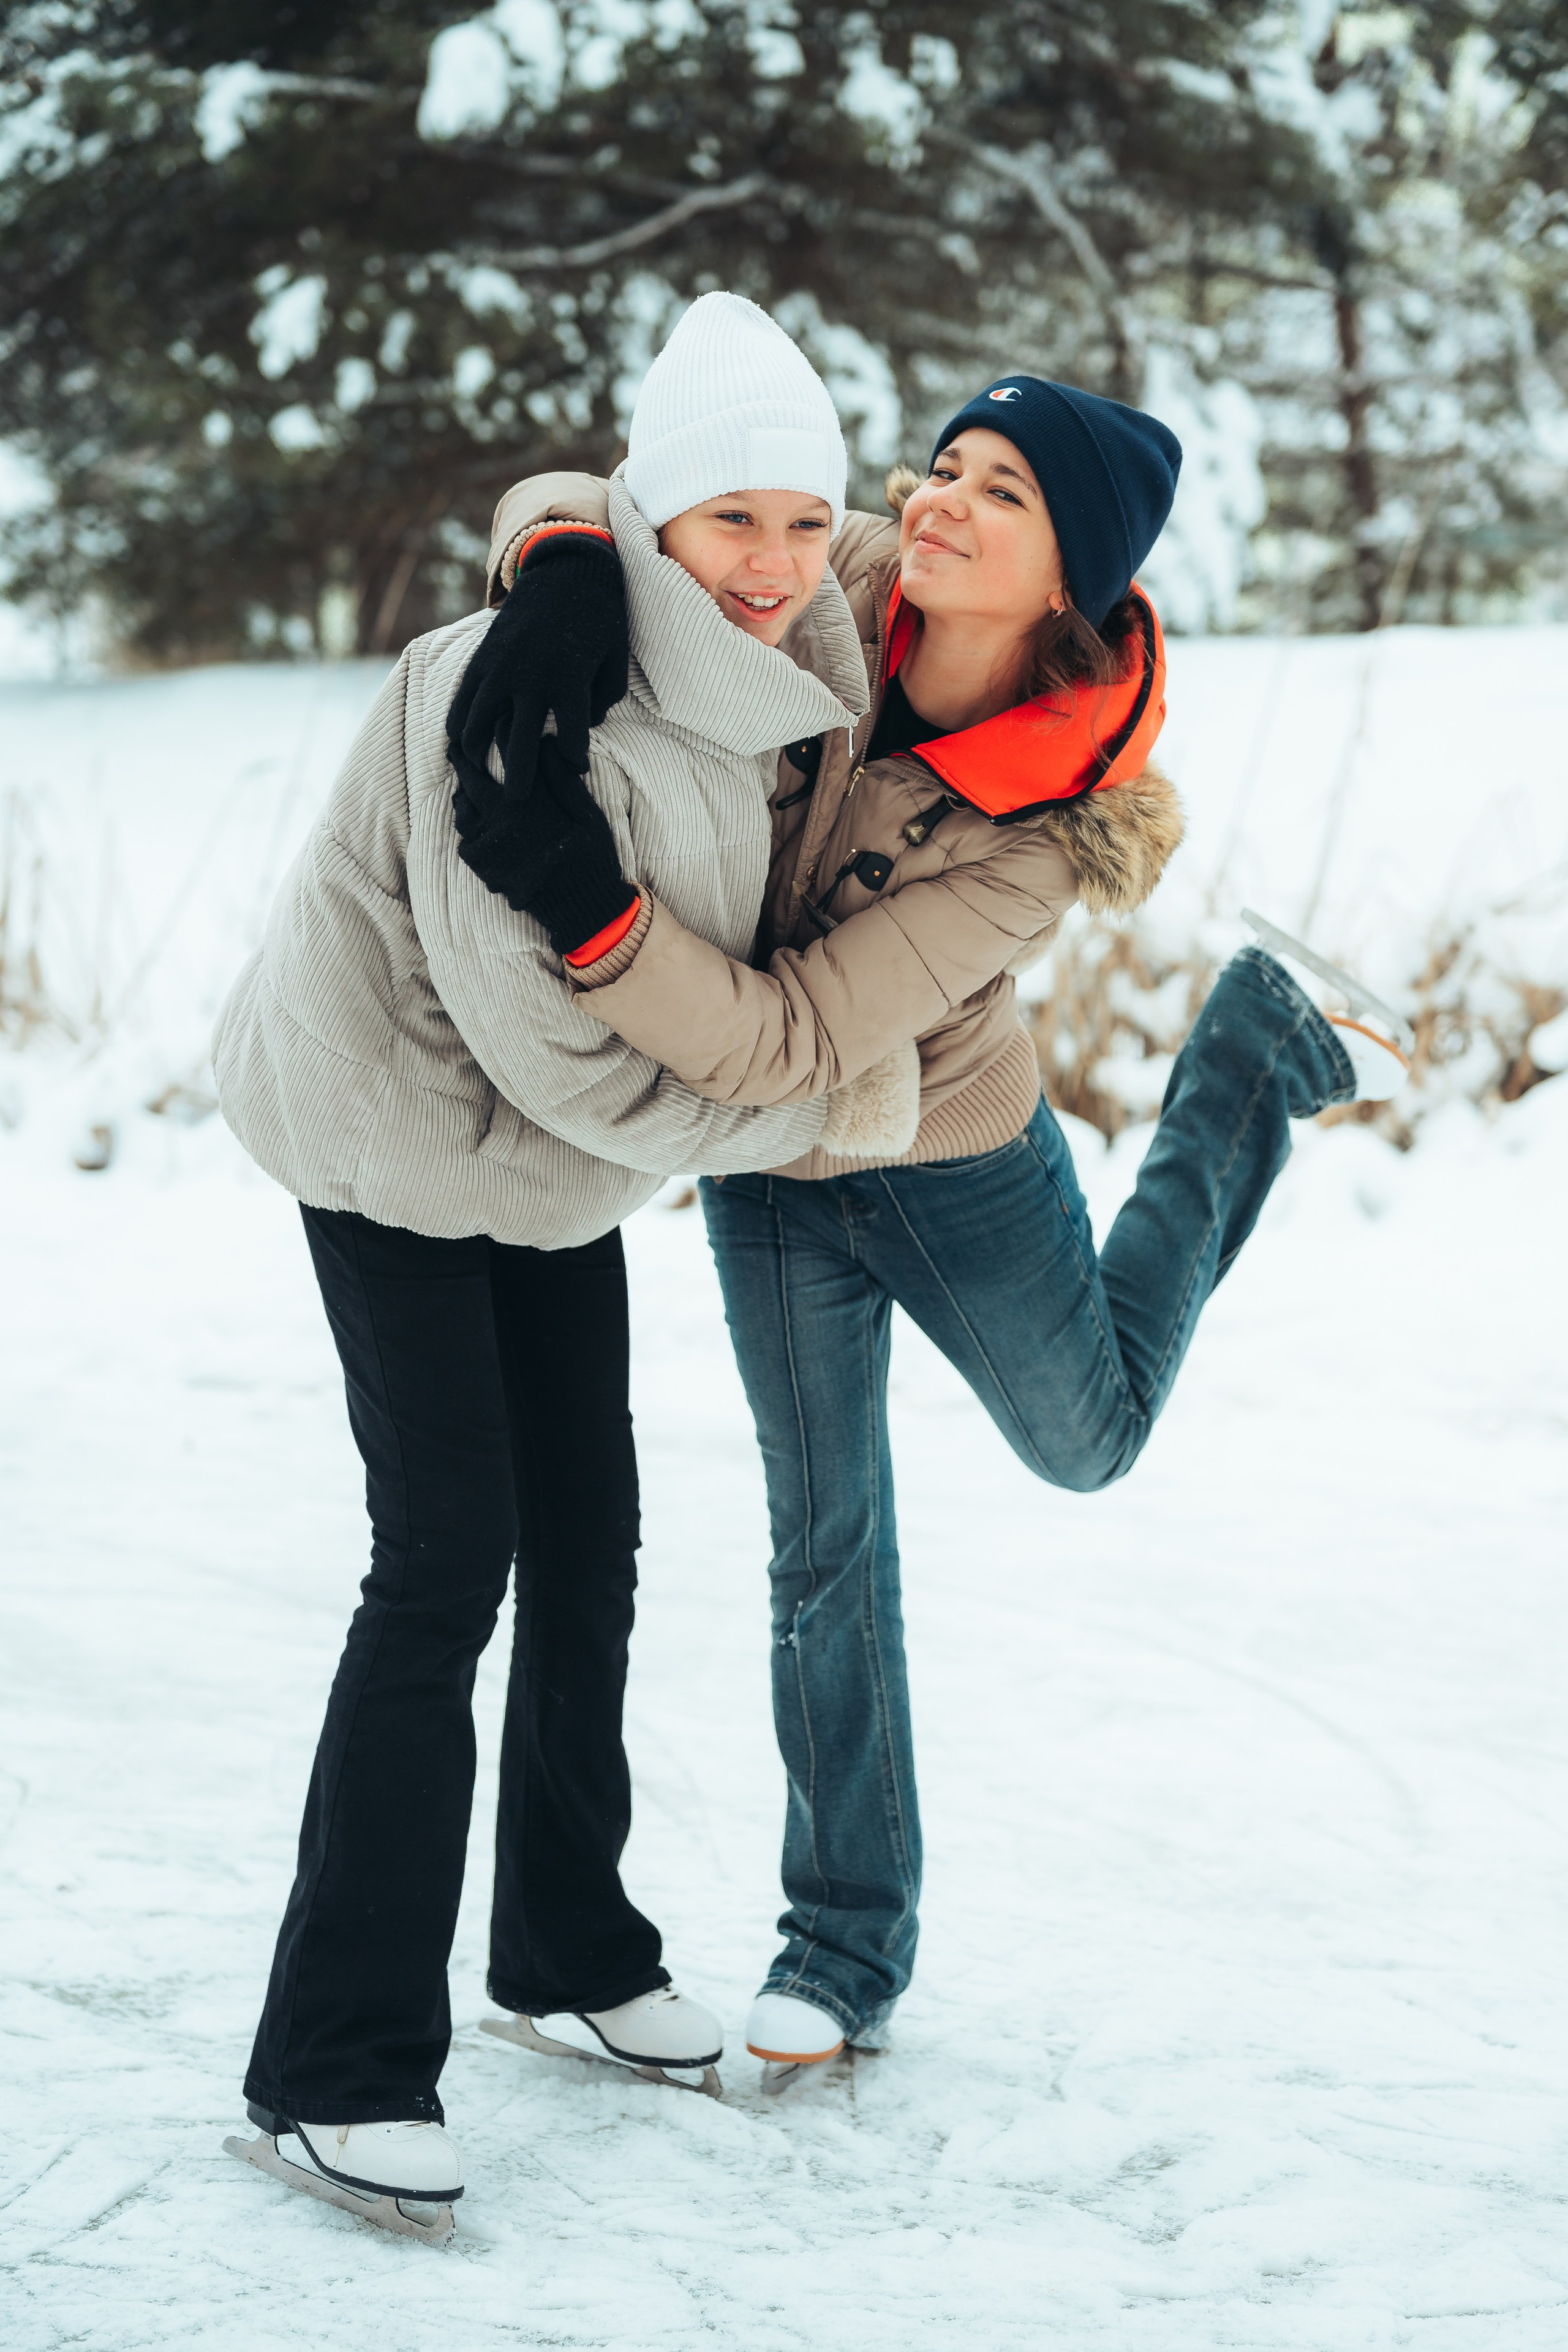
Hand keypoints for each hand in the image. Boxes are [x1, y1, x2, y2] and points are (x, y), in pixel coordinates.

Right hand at [446, 529, 628, 825]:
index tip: (574, 770)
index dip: (573, 762)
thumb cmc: (600, 619)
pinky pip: (464, 697)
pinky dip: (459, 723)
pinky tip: (460, 744)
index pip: (570, 742)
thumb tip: (586, 726)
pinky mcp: (484, 657)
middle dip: (519, 779)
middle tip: (518, 803)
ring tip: (480, 777)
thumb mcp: (616, 659)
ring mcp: (502, 668)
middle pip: (518, 743)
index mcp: (569, 682)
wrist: (567, 571)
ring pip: (480, 724)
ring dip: (479, 755)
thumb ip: (604, 699)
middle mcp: (531, 679)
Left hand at [455, 732, 637, 956]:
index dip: (476, 746)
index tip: (471, 734)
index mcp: (522, 804)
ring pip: (463, 817)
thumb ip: (561, 778)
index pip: (488, 766)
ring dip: (464, 801)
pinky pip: (467, 846)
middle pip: (468, 788)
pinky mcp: (487, 872)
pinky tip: (479, 829)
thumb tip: (543, 742)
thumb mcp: (587, 814)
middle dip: (462, 768)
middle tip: (458, 754)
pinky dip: (470, 833)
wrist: (582, 908)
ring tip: (467, 791)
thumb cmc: (591, 858)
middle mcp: (498, 823)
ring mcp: (489, 850)